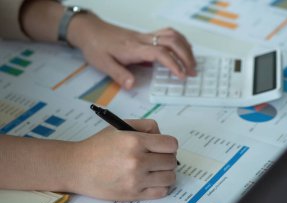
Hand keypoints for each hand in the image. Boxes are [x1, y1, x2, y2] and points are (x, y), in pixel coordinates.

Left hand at [68, 13, 196, 89]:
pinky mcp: (145, 35)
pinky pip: (167, 33)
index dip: (174, 64)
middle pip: (171, 41)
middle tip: (193, 72)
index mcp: (134, 48)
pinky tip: (183, 50)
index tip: (182, 76)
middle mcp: (143, 39)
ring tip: (192, 62)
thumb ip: (119, 74)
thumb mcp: (103, 64)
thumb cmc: (96, 47)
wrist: (89, 30)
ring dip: (185, 47)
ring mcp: (145, 36)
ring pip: (172, 34)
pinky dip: (179, 40)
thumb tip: (132, 85)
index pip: (160, 53)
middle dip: (186, 56)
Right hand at [68, 119, 177, 200]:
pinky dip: (161, 186)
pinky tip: (152, 181)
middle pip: (171, 161)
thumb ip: (145, 126)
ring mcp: (136, 179)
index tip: (164, 147)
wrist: (76, 168)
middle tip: (158, 158)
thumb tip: (163, 137)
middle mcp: (137, 160)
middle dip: (167, 158)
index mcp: (135, 141)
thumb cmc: (97, 147)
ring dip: (166, 173)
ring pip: (169, 177)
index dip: (169, 145)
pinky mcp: (133, 194)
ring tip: (157, 170)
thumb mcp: (120, 127)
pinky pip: (161, 192)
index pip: (171, 144)